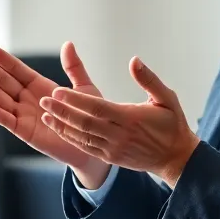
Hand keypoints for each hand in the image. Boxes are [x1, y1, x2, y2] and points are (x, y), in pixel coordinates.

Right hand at [0, 42, 109, 188]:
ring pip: (0, 98)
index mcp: (38, 85)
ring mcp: (23, 114)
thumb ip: (74, 67)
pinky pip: (6, 119)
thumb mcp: (84, 88)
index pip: (15, 69)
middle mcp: (27, 98)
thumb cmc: (88, 117)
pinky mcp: (24, 131)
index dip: (1, 59)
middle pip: (2, 81)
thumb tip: (68, 44)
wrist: (93, 145)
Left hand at [39, 57, 199, 188]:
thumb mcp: (166, 98)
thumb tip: (134, 60)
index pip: (98, 108)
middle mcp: (119, 135)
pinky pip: (85, 147)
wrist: (176, 158)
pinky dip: (69, 137)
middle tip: (43, 100)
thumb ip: (149, 79)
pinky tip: (57, 127)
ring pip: (82, 136)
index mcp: (130, 118)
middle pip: (85, 123)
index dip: (76, 100)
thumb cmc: (171, 124)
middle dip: (62, 112)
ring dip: (61, 125)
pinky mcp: (110, 156)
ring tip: (44, 113)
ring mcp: (113, 148)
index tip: (58, 91)